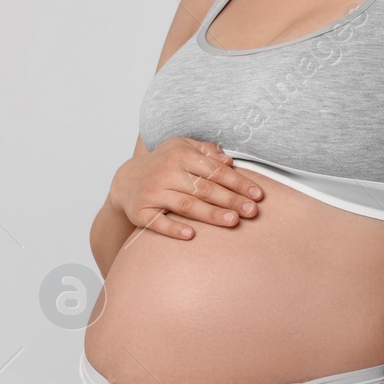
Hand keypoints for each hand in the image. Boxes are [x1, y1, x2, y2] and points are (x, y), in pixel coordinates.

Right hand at [108, 136, 262, 239]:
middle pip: (204, 188)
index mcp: (180, 154)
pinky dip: (174, 228)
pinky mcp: (140, 212)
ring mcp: (152, 193)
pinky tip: (192, 235)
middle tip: (252, 211)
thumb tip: (229, 161)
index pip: (215, 170)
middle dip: (230, 200)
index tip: (258, 195)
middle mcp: (166, 172)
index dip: (238, 182)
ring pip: (186, 205)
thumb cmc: (164, 164)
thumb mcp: (182, 148)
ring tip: (233, 221)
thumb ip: (206, 152)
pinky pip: (158, 223)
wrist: (126, 180)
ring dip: (210, 214)